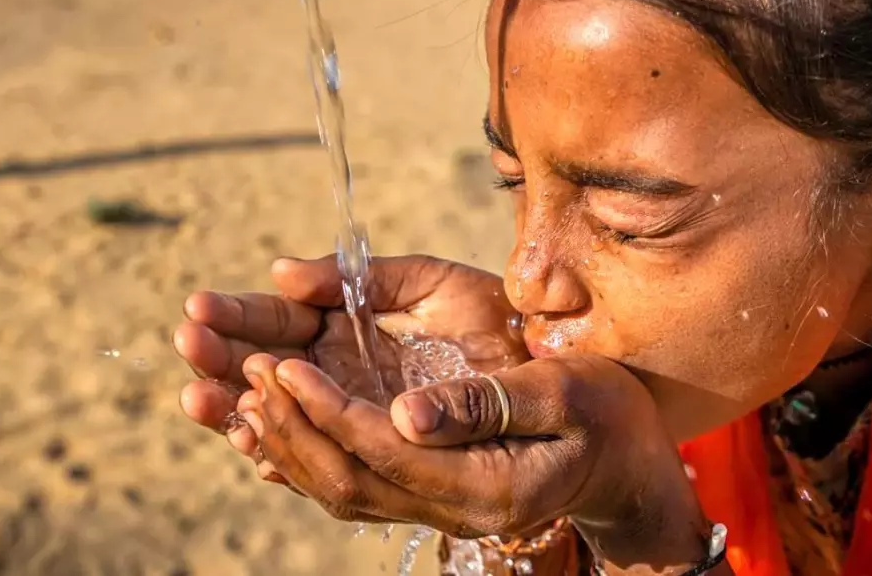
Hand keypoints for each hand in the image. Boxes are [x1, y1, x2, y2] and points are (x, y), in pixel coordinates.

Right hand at [172, 255, 526, 478]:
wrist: (548, 372)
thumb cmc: (492, 319)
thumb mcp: (428, 283)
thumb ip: (360, 276)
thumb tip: (282, 274)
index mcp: (342, 325)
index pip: (278, 320)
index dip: (238, 315)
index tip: (200, 309)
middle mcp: (337, 373)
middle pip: (263, 368)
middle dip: (221, 359)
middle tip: (190, 347)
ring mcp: (350, 415)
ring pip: (279, 418)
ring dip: (237, 408)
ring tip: (201, 396)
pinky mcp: (373, 454)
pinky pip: (319, 462)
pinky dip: (283, 453)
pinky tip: (252, 443)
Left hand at [237, 352, 715, 570]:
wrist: (630, 466)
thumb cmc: (609, 416)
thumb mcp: (565, 394)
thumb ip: (490, 404)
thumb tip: (406, 412)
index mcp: (483, 487)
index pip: (382, 451)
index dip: (326, 409)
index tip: (282, 362)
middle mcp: (451, 509)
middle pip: (346, 479)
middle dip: (289, 423)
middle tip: (244, 366)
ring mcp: (437, 508)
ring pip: (340, 488)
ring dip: (286, 440)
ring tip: (241, 388)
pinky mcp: (429, 493)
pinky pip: (354, 483)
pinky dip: (308, 453)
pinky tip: (275, 420)